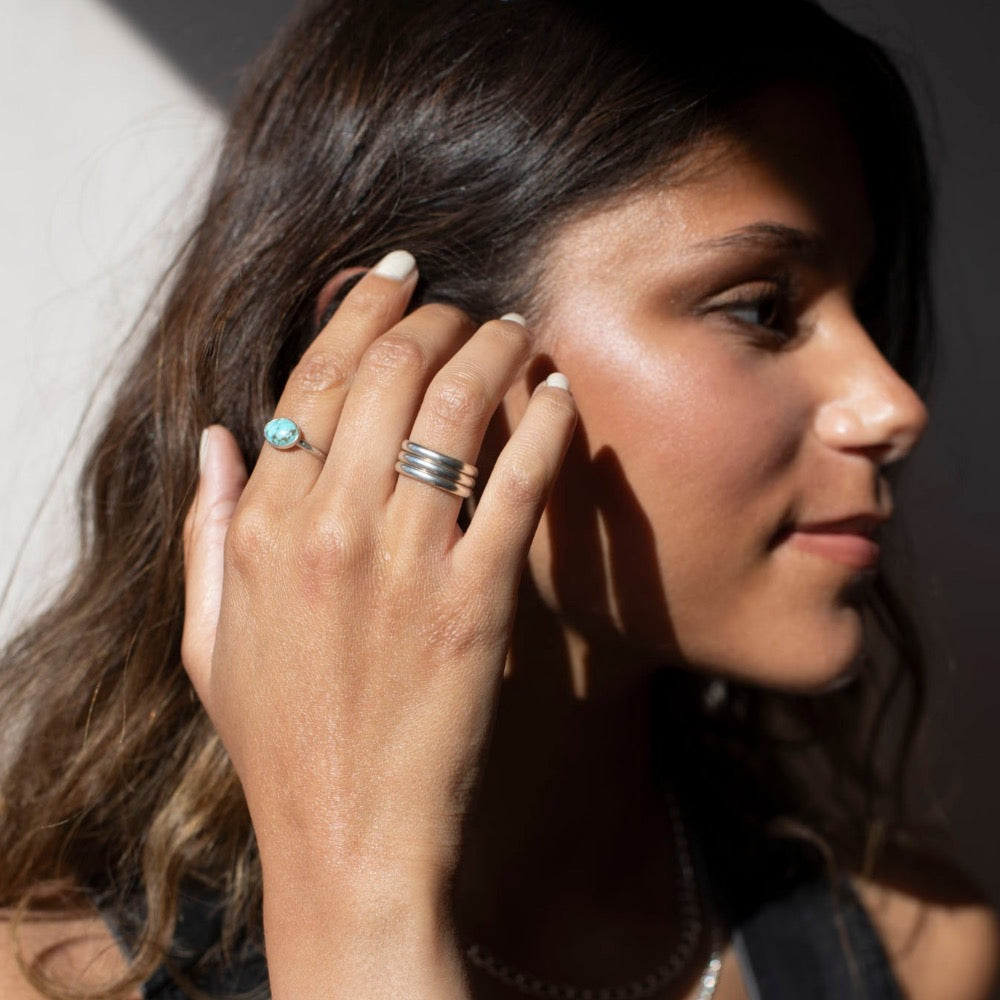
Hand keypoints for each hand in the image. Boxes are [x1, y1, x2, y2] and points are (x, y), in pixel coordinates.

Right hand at [180, 251, 574, 993]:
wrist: (350, 836)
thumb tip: (219, 438)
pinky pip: (518, 483)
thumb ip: (206, 529)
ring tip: (516, 327)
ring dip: (492, 348)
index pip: (311, 380)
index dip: (358, 312)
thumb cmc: (279, 740)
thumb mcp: (208, 639)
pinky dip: (544, 423)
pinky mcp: (475, 602)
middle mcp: (328, 528)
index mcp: (260, 528)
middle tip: (464, 302)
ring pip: (453, 409)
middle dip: (433, 316)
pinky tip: (558, 392)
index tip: (394, 278)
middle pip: (387, 373)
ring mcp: (405, 562)